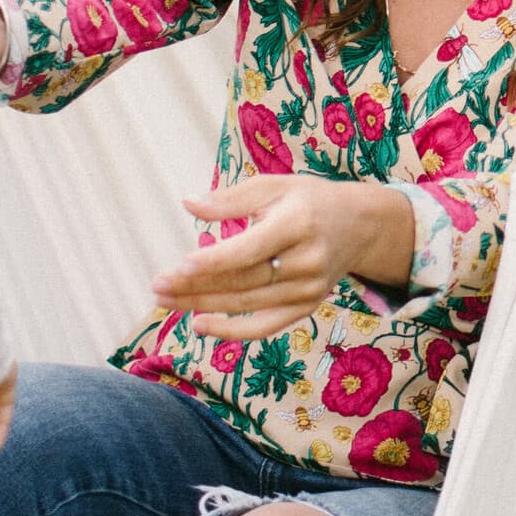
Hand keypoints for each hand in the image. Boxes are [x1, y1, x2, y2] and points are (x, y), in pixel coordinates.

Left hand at [151, 175, 417, 340]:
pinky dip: (232, 329)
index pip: (249, 250)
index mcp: (297, 223)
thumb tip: (188, 204)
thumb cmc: (307, 199)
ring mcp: (309, 289)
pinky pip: (266, 325)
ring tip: (165, 301)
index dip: (213, 261)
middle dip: (195, 286)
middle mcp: (307, 261)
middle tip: (157, 286)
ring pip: (248, 304)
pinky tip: (200, 324)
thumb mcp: (274, 185)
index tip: (179, 266)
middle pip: (243, 281)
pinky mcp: (307, 306)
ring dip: (203, 305)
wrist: (358, 225)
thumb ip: (230, 198)